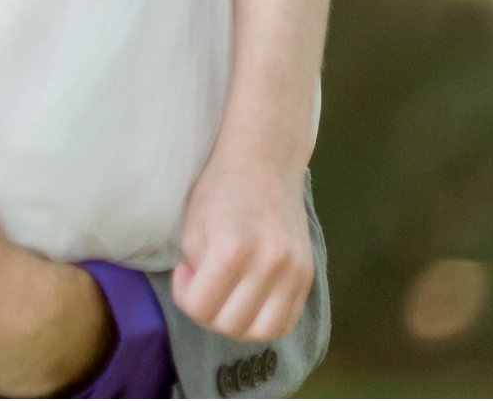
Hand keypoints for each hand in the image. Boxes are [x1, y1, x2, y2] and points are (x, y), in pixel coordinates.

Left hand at [172, 143, 313, 345]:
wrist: (265, 159)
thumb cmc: (221, 188)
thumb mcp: (193, 225)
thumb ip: (194, 269)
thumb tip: (201, 301)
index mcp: (232, 249)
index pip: (199, 308)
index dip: (184, 295)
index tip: (186, 272)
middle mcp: (268, 264)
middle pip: (230, 326)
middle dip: (208, 312)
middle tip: (204, 285)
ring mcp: (293, 272)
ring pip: (262, 333)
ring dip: (238, 325)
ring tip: (227, 299)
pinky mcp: (308, 275)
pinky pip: (286, 323)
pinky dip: (264, 323)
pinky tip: (250, 304)